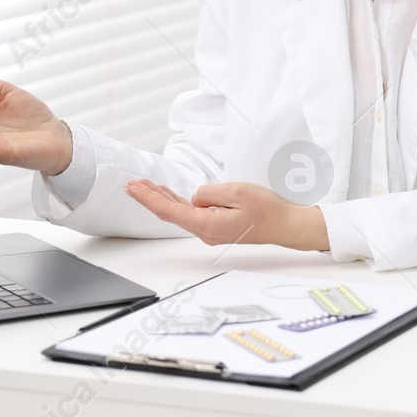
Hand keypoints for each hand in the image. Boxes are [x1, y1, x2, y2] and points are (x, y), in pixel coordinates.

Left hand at [125, 179, 328, 251]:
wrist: (285, 224)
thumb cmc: (267, 209)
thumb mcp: (237, 192)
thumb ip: (209, 192)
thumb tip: (195, 197)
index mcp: (207, 224)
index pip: (169, 211)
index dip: (148, 198)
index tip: (133, 188)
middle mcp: (205, 231)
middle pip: (170, 213)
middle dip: (149, 197)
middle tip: (132, 184)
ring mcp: (210, 230)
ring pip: (179, 213)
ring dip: (162, 199)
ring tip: (145, 186)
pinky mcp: (216, 226)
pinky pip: (191, 213)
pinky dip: (177, 203)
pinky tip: (170, 195)